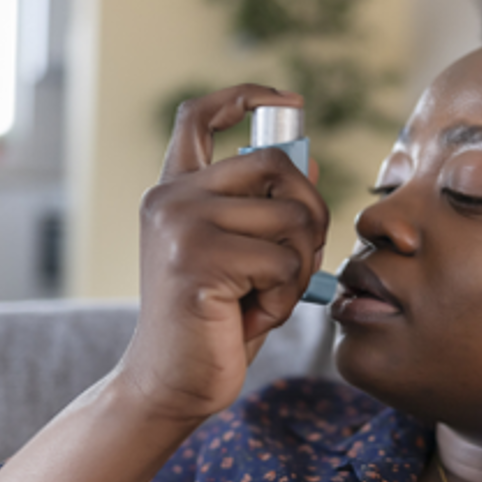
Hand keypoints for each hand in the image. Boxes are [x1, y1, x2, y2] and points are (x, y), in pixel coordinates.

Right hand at [121, 84, 327, 421]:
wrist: (169, 384)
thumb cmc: (211, 324)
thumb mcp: (244, 256)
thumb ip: (267, 209)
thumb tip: (312, 161)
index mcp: (173, 192)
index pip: (198, 116)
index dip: (246, 97)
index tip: (288, 104)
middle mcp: (170, 199)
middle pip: (278, 165)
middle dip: (310, 213)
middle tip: (295, 262)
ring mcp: (181, 226)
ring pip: (292, 217)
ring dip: (298, 267)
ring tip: (263, 298)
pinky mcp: (198, 261)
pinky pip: (283, 261)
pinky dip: (284, 297)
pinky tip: (251, 317)